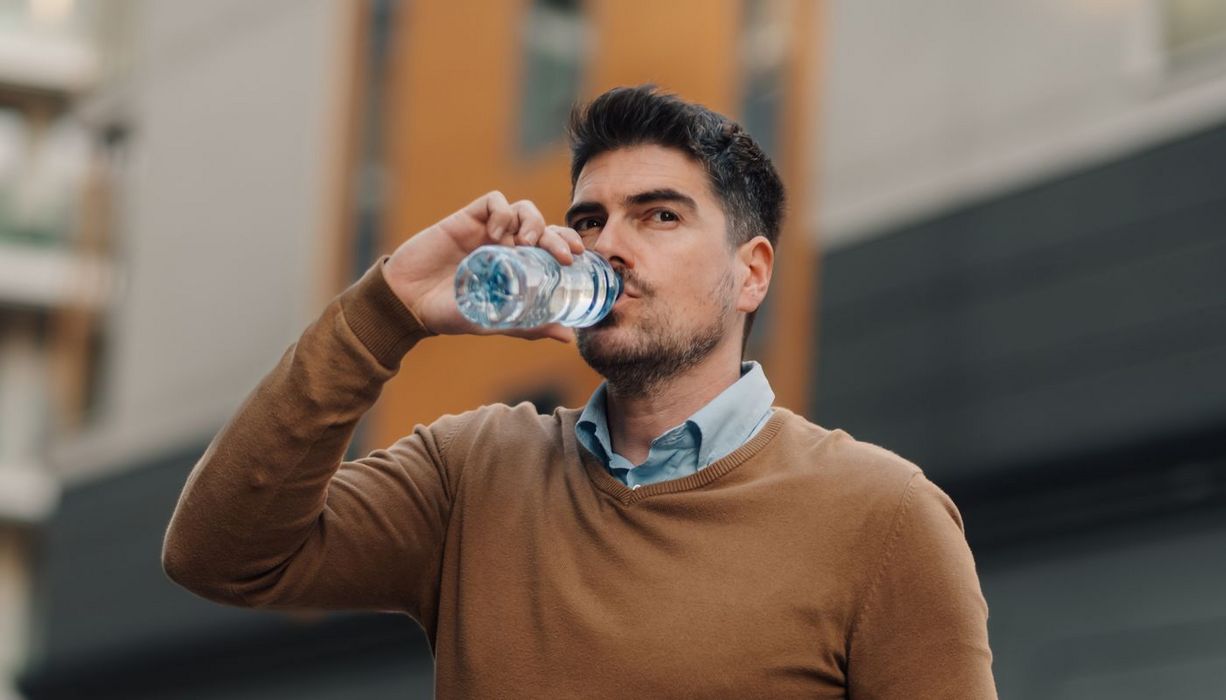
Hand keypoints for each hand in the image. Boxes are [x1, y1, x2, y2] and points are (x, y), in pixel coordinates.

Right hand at [381, 191, 585, 342]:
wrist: (408, 302)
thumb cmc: (450, 314)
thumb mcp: (495, 321)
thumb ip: (529, 326)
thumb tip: (568, 336)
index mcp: (517, 265)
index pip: (552, 246)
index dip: (568, 245)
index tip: (578, 257)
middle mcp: (506, 245)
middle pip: (544, 227)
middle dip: (559, 235)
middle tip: (564, 254)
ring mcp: (487, 230)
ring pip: (524, 210)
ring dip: (534, 222)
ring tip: (526, 243)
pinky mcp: (466, 218)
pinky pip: (494, 202)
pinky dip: (503, 213)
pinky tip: (497, 234)